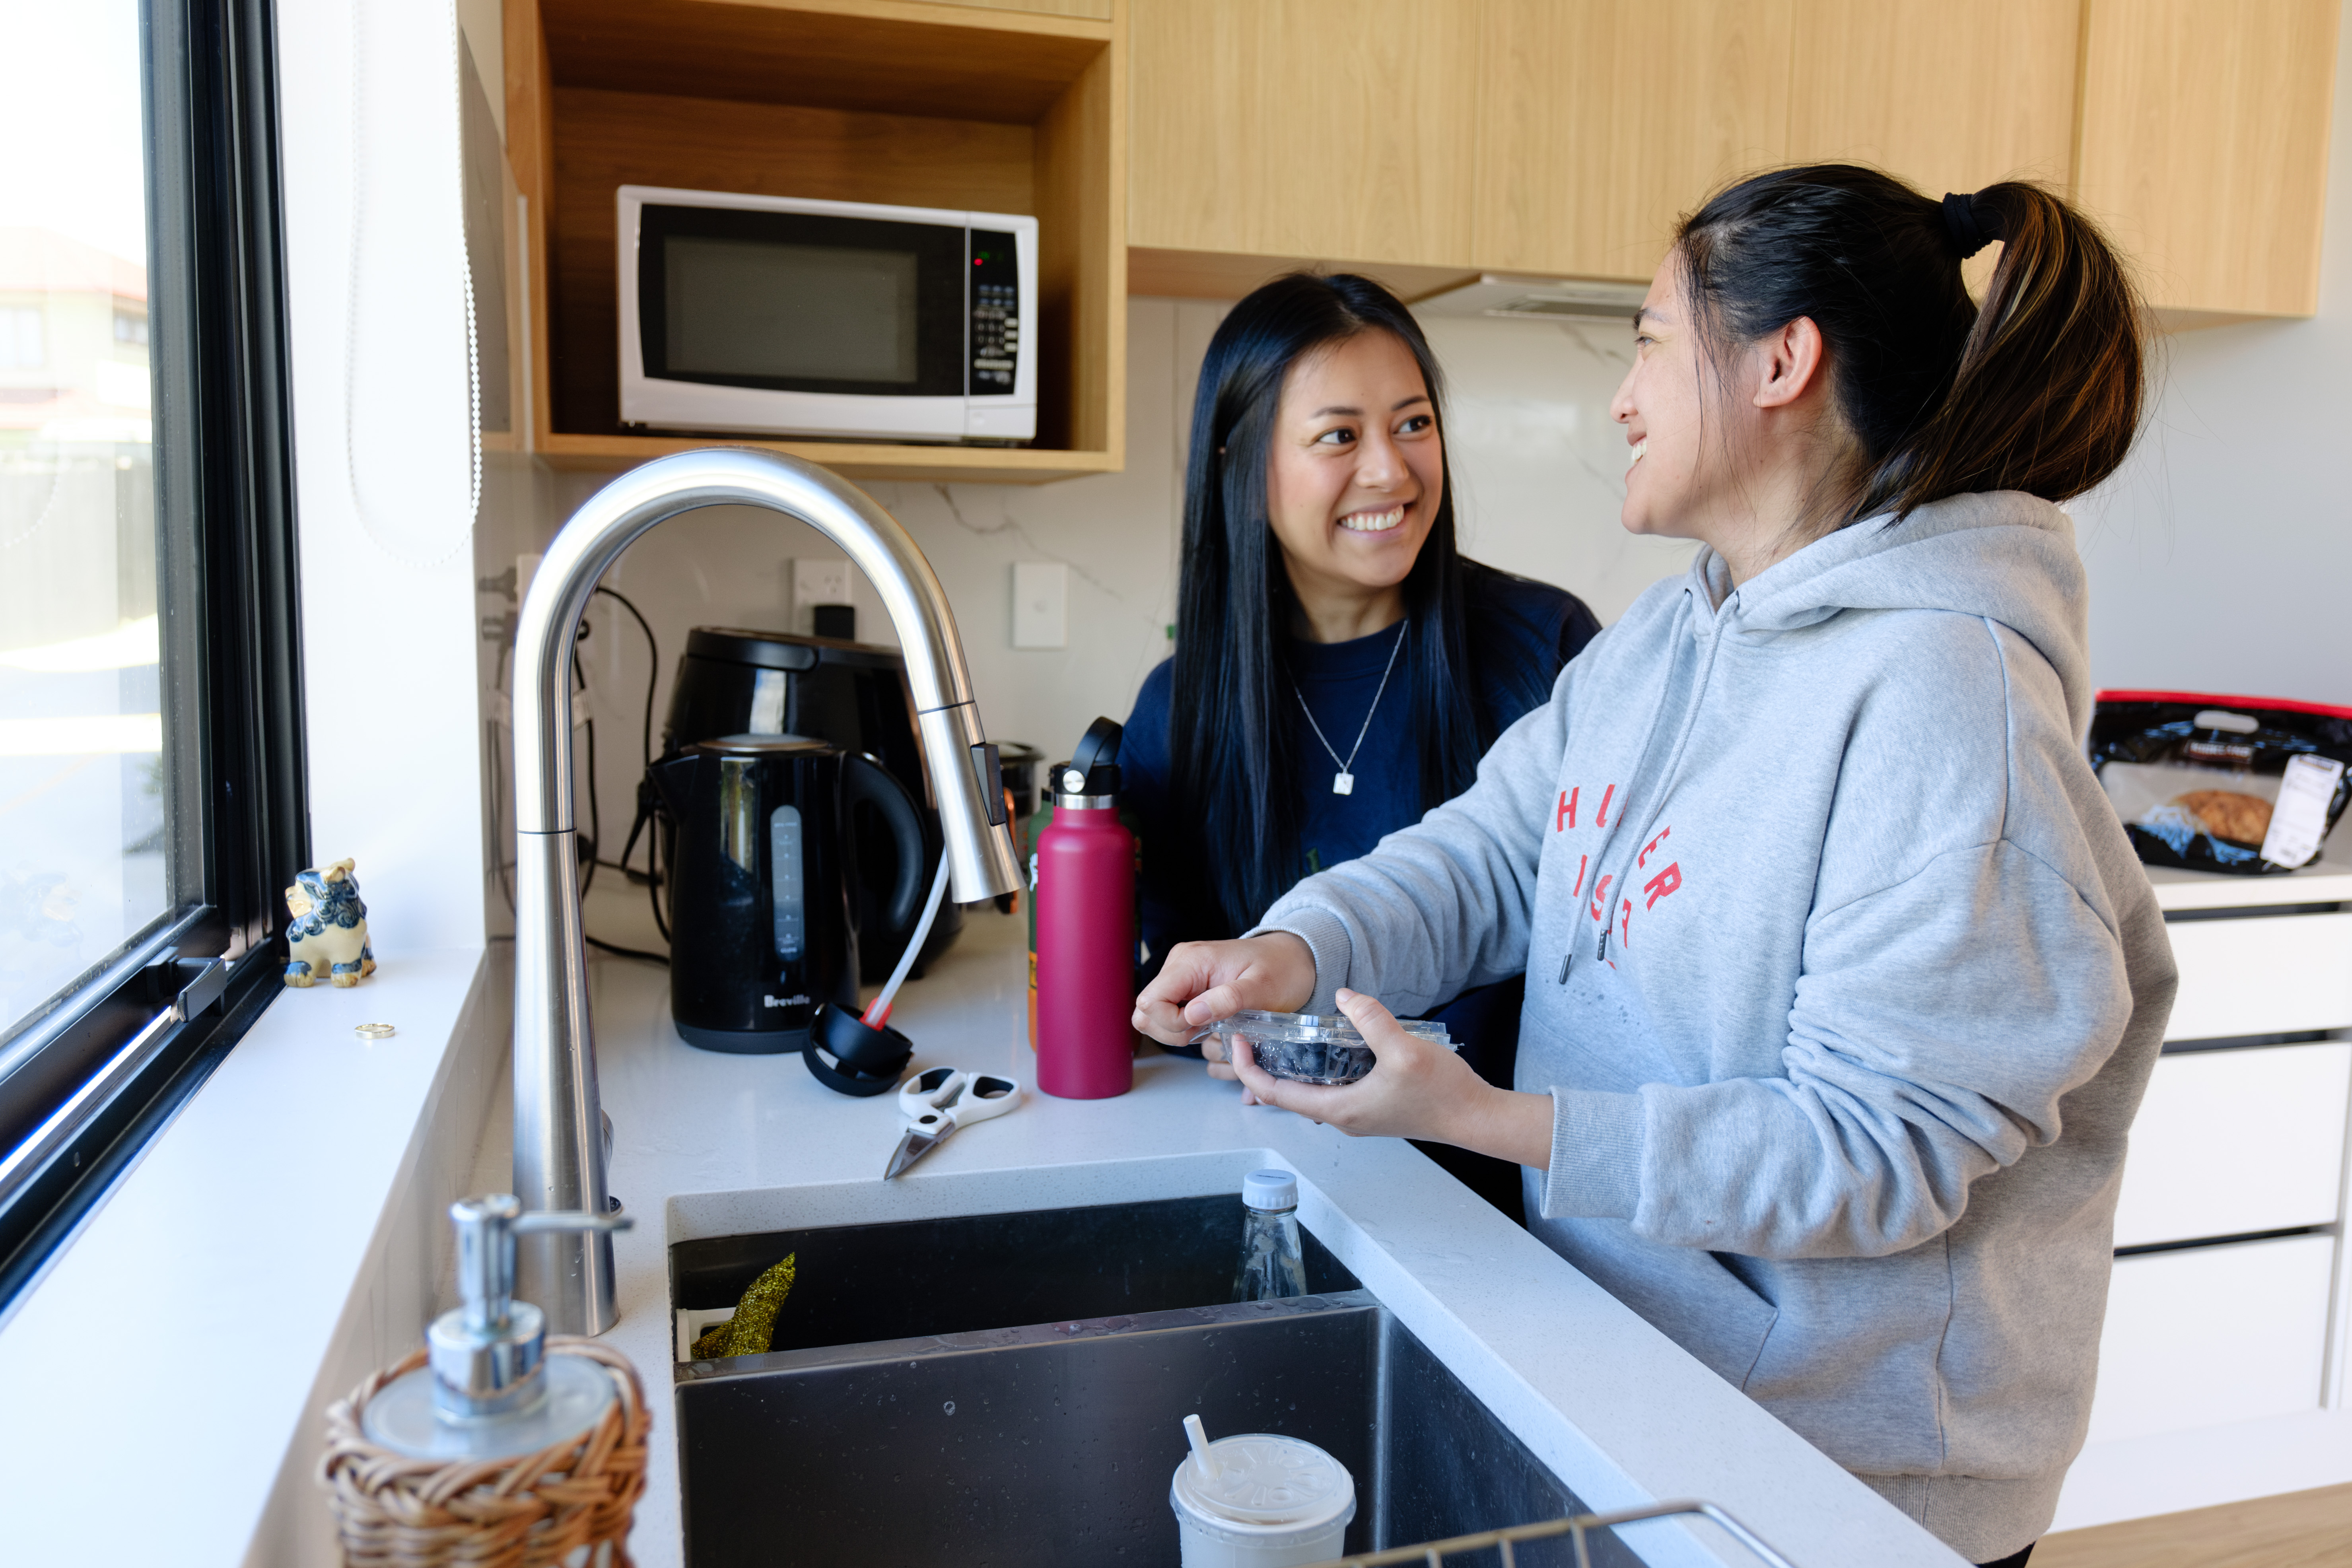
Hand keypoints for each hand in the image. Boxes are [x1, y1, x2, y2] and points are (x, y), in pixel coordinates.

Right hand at [1132, 933, 1316, 1046]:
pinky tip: (1215, 1026)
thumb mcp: (1261, 987)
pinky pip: (1173, 1019)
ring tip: (1216, 1028)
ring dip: (1183, 1035)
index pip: (1150, 1001)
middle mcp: (1179, 967)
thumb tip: (1191, 1015)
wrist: (1294, 958)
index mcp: (1190, 961)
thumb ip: (1227, 999)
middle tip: (1209, 1031)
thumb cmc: (1281, 969)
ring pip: (1156, 1021)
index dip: (1171, 1023)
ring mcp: (1182, 980)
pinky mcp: (1189, 991)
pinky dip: (1190, 1031)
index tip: (1203, 1027)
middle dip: (1174, 1033)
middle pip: (1146, 1014)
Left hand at [1215, 990, 1554, 1165]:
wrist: (1475, 1117)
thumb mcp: (1404, 1049)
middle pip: (1287, 1095)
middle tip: (1252, 1034)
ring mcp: (1357, 1114)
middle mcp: (1343, 1116)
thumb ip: (1371, 1020)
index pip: (1276, 1094)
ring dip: (1289, 1069)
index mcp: (1340, 1109)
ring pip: (1309, 1093)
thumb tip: (1344, 995)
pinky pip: (1330, 1090)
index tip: (1238, 1041)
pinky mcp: (1372, 1107)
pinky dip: (1315, 1071)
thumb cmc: (1442, 1092)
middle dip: (1263, 1067)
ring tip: (1278, 1038)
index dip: (1249, 1069)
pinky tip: (1322, 1048)